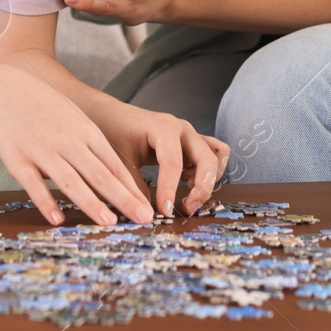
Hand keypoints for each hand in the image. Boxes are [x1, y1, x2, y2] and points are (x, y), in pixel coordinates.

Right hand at [0, 64, 153, 227]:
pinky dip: (47, 202)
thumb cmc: (47, 108)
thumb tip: (118, 178)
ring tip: (109, 221)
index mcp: (86, 133)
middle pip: (100, 174)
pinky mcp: (19, 160)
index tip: (148, 207)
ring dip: (92, 202)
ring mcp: (43, 151)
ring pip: (71, 181)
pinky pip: (34, 185)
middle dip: (123, 198)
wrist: (7, 91)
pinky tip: (58, 219)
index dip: (132, 188)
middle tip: (143, 218)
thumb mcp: (77, 121)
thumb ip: (94, 148)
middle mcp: (69, 142)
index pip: (115, 165)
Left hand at [92, 101, 229, 216]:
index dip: (170, 190)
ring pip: (217, 155)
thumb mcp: (118, 161)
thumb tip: (145, 215)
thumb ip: (133, 187)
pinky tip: (189, 180)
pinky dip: (209, 170)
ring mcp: (190, 134)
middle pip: (206, 159)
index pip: (173, 163)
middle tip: (186, 209)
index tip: (164, 211)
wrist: (113, 116)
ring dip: (209, 178)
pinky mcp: (192, 142)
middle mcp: (182, 129)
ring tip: (188, 191)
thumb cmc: (114, 133)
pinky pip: (215, 153)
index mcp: (163, 128)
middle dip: (201, 188)